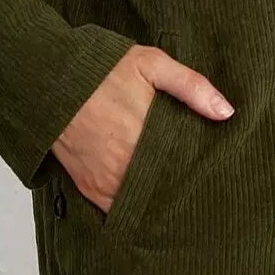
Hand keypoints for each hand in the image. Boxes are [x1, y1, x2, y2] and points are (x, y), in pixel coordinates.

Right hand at [52, 42, 234, 215]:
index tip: (215, 177)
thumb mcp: (151, 64)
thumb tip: (226, 112)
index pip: (185, 171)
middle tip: (203, 195)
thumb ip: (190, 87)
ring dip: (158, 204)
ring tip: (179, 203)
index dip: (201, 177)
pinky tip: (147, 206)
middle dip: (183, 193)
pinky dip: (131, 210)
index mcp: (147, 137)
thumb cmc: (101, 69)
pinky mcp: (88, 188)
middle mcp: (126, 166)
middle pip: (166, 192)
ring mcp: (105, 181)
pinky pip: (115, 210)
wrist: (47, 79)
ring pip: (142, 207)